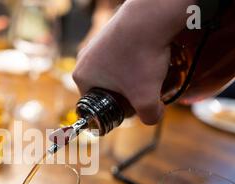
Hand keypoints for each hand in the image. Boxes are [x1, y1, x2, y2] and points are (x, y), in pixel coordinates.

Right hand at [73, 0, 193, 124]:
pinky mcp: (111, 31)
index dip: (118, 111)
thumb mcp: (146, 98)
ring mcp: (97, 43)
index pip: (97, 107)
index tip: (135, 106)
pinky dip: (137, 58)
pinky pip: (123, 54)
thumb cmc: (141, 57)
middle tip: (145, 90)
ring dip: (134, 76)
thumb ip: (149, 116)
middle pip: (108, 89)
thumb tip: (152, 116)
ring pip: (117, 71)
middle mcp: (85, 58)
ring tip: (150, 72)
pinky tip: (150, 56)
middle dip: (128, 93)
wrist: (151, 16)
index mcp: (82, 77)